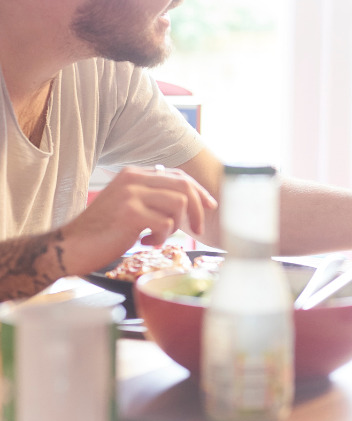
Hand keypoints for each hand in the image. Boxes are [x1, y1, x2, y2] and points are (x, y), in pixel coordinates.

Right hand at [61, 165, 217, 273]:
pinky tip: (144, 242)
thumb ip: (153, 197)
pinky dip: (161, 238)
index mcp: (134, 174)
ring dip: (174, 227)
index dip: (199, 192)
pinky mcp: (131, 214)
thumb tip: (190, 202)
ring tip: (157, 236)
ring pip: (179, 205)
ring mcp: (132, 195)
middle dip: (198, 211)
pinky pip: (166, 223)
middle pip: (184, 188)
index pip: (178, 176)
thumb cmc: (104, 230)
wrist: (72, 246)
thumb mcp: (130, 205)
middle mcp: (133, 180)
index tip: (211, 206)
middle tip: (197, 230)